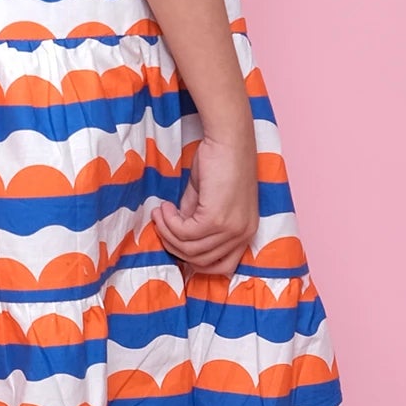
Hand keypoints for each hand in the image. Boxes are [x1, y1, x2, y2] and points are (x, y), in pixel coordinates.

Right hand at [152, 126, 259, 277]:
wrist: (228, 139)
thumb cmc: (220, 161)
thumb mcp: (207, 198)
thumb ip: (195, 219)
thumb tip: (176, 236)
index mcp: (245, 232)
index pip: (223, 267)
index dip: (196, 262)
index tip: (176, 244)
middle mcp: (242, 234)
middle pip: (202, 261)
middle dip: (175, 246)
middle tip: (161, 224)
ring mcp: (231, 228)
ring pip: (190, 248)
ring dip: (168, 232)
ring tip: (160, 213)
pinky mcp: (217, 218)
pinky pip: (185, 232)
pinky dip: (169, 223)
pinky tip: (165, 207)